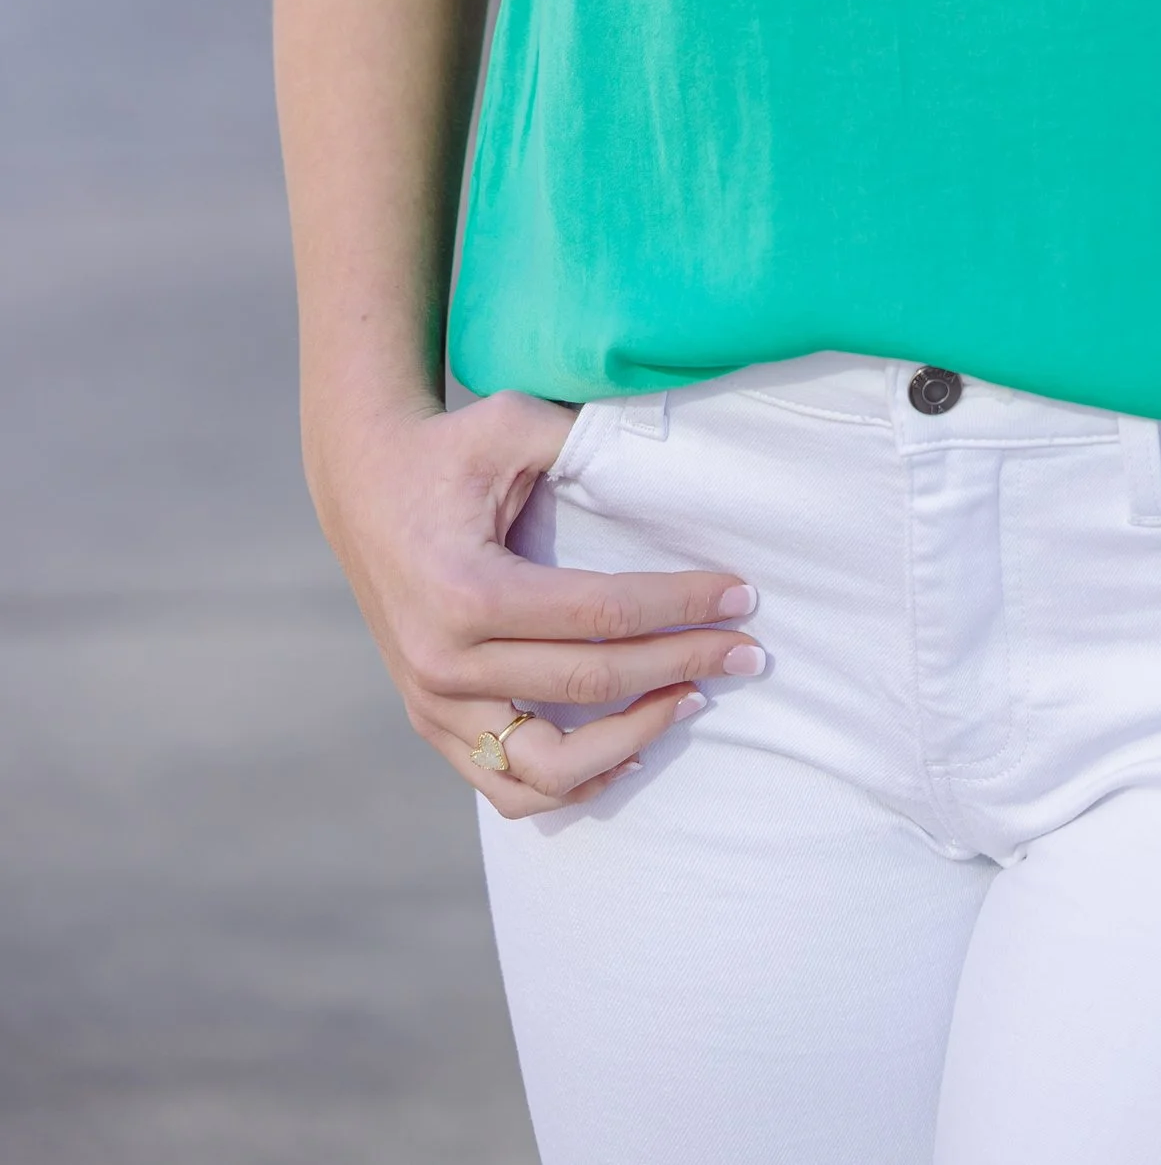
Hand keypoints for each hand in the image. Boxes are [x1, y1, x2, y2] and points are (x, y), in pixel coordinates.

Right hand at [312, 392, 764, 820]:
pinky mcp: (431, 721)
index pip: (602, 615)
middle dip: (683, 665)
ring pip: (548, 765)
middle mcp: (446, 661)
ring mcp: (434, 703)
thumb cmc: (449, 448)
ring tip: (692, 701)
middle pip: (590, 682)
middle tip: (749, 650)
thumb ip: (586, 441)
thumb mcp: (513, 423)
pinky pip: (505, 786)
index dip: (680, 607)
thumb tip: (677, 459)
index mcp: (468, 591)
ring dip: (633, 739)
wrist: (362, 484)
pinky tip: (628, 751)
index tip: (742, 597)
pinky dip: (571, 784)